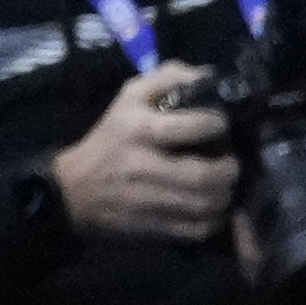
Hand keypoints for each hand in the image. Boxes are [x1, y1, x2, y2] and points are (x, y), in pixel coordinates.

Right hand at [53, 63, 241, 243]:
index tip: (220, 125)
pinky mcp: (154, 226)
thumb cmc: (110, 138)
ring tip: (222, 185)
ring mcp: (149, 200)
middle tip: (230, 163)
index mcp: (138, 130)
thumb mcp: (129, 97)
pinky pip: (198, 229)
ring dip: (224, 195)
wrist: (75, 189)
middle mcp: (144, 166)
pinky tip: (210, 207)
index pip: (192, 127)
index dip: (216, 124)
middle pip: (205, 175)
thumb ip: (167, 77)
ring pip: (206, 205)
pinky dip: (213, 220)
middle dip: (229, 169)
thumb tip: (208, 75)